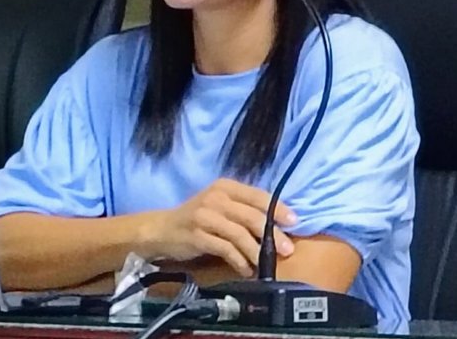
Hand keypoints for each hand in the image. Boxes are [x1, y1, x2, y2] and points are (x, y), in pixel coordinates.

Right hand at [138, 178, 297, 276]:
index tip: (294, 222)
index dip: (278, 209)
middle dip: (272, 234)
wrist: (162, 230)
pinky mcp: (198, 236)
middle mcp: (216, 198)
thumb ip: (243, 210)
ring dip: (257, 252)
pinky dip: (240, 261)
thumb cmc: (197, 219)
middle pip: (252, 216)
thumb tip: (277, 225)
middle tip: (287, 249)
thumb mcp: (219, 206)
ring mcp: (205, 216)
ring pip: (240, 235)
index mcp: (225, 187)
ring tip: (265, 264)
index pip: (258, 195)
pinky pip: (226, 250)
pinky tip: (246, 270)